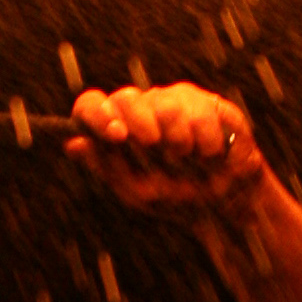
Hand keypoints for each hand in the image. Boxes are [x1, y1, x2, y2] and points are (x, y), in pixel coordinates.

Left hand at [66, 82, 263, 213]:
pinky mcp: (207, 103)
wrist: (228, 203)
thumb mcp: (139, 191)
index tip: (114, 133)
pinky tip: (210, 153)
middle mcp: (142, 111)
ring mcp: (175, 102)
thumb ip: (107, 167)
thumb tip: (73, 145)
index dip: (96, 114)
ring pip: (165, 103)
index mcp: (119, 128)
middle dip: (139, 121)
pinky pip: (201, 110)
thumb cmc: (177, 196)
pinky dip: (205, 138)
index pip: (93, 106)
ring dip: (176, 137)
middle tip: (152, 143)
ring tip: (187, 157)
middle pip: (126, 97)